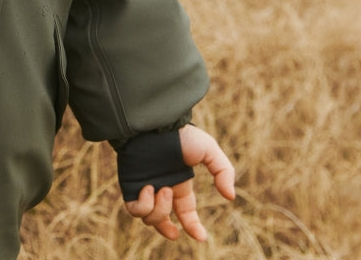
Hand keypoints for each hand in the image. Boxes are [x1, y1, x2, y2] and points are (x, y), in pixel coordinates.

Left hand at [123, 124, 234, 241]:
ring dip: (160, 211)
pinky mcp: (130, 185)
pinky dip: (144, 206)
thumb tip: (230, 196)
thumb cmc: (180, 134)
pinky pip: (135, 210)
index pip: (186, 213)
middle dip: (168, 230)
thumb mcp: (209, 149)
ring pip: (150, 218)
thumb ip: (223, 171)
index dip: (193, 227)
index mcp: (179, 183)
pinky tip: (149, 188)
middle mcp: (161, 187)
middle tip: (175, 232)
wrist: (153, 123)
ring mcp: (145, 187)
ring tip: (163, 189)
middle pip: (163, 221)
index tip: (201, 237)